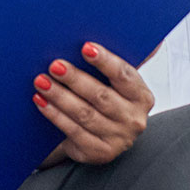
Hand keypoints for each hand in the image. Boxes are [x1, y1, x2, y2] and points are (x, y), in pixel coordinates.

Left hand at [33, 42, 154, 166]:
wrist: (99, 137)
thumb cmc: (106, 99)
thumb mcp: (117, 83)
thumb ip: (120, 62)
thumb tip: (148, 37)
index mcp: (142, 96)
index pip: (124, 75)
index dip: (105, 61)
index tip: (85, 47)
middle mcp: (134, 119)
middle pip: (101, 96)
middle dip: (75, 78)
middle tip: (54, 65)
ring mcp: (118, 139)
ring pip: (85, 114)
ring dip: (60, 96)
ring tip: (41, 82)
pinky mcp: (99, 152)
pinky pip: (73, 131)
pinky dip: (55, 115)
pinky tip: (41, 102)